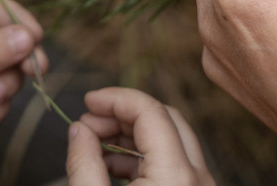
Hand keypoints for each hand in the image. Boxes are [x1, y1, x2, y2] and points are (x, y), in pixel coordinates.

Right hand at [65, 87, 215, 185]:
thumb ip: (83, 166)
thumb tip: (78, 128)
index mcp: (176, 176)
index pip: (150, 111)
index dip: (116, 99)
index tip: (87, 101)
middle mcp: (198, 177)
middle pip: (165, 119)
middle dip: (124, 114)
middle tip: (89, 121)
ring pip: (171, 141)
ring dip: (132, 135)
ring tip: (93, 143)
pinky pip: (173, 164)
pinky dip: (142, 158)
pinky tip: (110, 164)